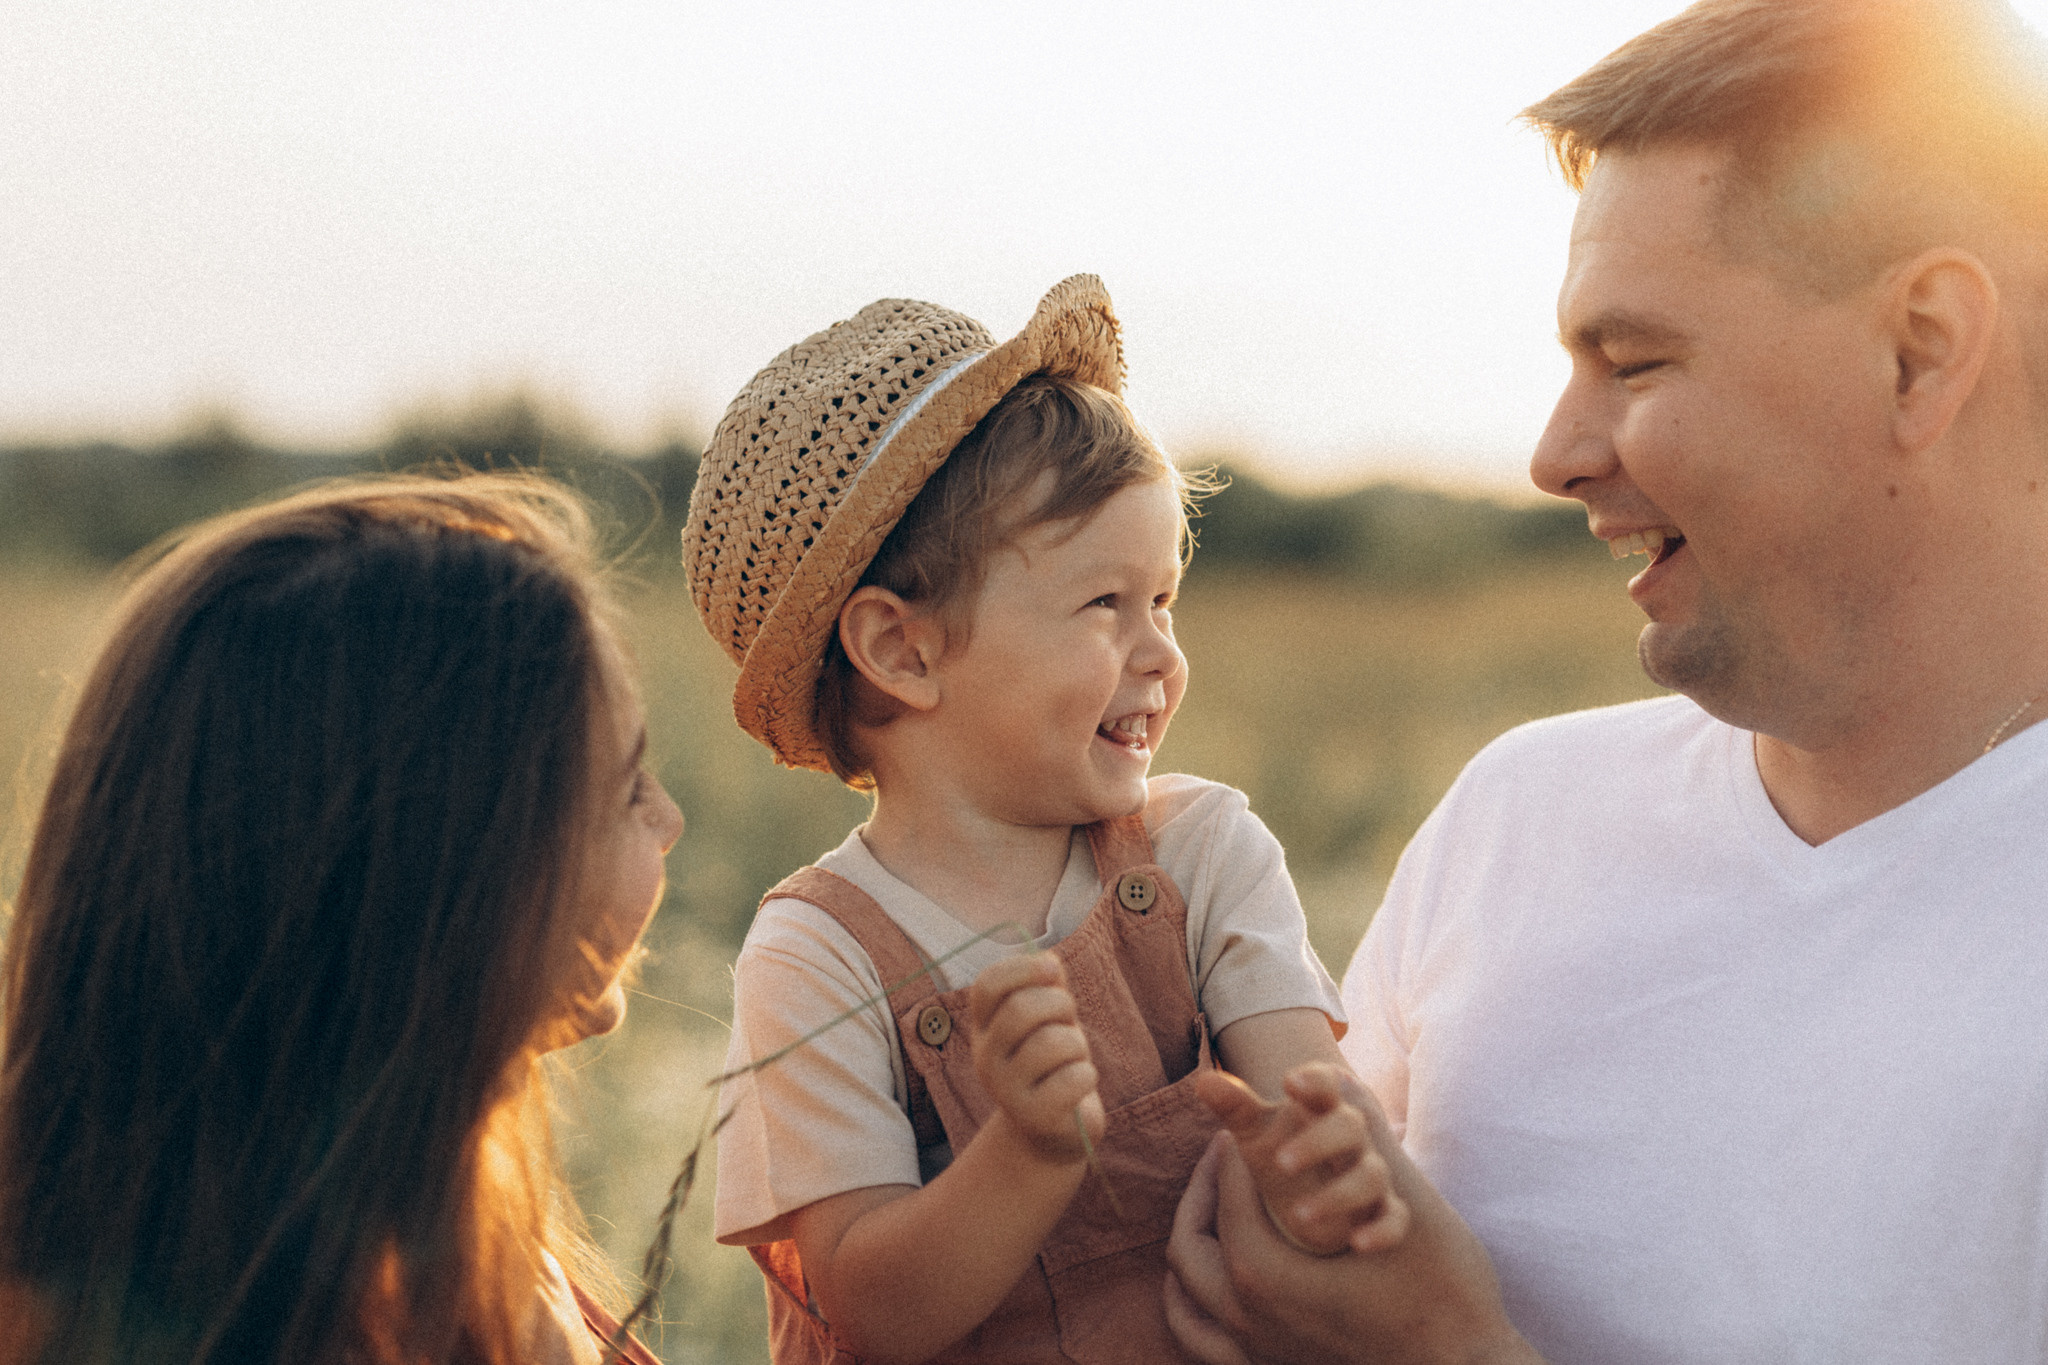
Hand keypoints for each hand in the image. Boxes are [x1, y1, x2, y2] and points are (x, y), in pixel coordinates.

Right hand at [968, 953, 1104, 1164]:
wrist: (1051, 1132)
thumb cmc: (1053, 1065)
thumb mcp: (1050, 1020)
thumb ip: (1048, 987)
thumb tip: (1049, 960)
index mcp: (984, 1028)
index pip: (988, 985)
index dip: (1022, 968)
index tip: (1053, 970)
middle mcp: (985, 1058)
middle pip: (1021, 1009)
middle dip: (1060, 1004)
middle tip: (1069, 1021)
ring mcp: (1005, 1091)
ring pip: (1051, 1043)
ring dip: (1078, 1044)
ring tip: (1074, 1057)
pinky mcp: (1033, 1117)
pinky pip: (1072, 1078)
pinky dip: (1087, 1075)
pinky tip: (1080, 1084)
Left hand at [1165, 1078, 1545, 1364]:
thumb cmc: (1440, 1292)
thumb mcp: (1403, 1207)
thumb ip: (1364, 1141)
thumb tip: (1336, 1080)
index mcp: (1262, 1274)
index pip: (1226, 1198)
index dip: (1233, 1154)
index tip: (1243, 1126)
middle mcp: (1246, 1318)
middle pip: (1188, 1247)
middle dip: (1202, 1195)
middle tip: (1225, 1159)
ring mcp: (1255, 1354)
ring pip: (1185, 1300)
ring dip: (1194, 1248)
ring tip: (1212, 1212)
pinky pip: (1203, 1341)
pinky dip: (1191, 1309)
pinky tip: (1212, 1281)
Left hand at [1195, 1063, 1407, 1255]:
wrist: (1316, 1184)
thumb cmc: (1281, 1146)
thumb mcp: (1255, 1129)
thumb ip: (1234, 1105)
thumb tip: (1202, 1080)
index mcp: (1321, 1108)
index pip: (1327, 1083)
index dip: (1314, 1079)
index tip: (1288, 1082)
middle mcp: (1351, 1138)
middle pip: (1350, 1127)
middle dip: (1318, 1142)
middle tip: (1280, 1162)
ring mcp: (1370, 1172)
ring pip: (1370, 1175)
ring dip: (1340, 1194)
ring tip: (1299, 1216)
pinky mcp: (1382, 1210)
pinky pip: (1394, 1218)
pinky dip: (1381, 1230)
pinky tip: (1358, 1243)